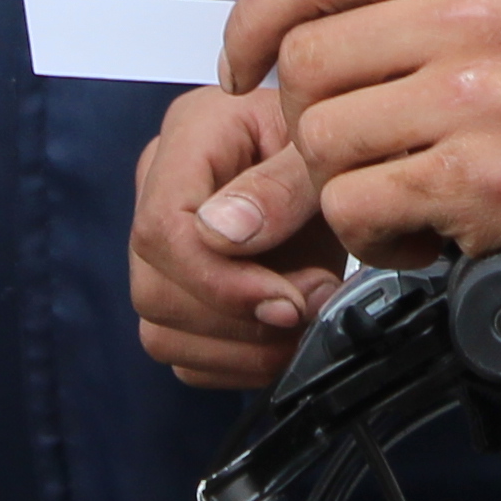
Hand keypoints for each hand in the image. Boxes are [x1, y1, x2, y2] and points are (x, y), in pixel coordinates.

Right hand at [131, 81, 344, 390]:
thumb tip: (224, 235)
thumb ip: (282, 186)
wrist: (345, 157)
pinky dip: (238, 364)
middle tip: (313, 304)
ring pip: (162, 332)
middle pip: (155, 289)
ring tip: (305, 320)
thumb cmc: (334, 144)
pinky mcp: (179, 293)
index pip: (162, 228)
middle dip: (239, 320)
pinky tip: (284, 339)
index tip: (287, 302)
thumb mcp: (323, 151)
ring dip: (242, 349)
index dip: (220, 282)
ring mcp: (163, 247)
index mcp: (189, 137)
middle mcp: (159, 190)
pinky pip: (183, 356)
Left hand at [226, 0, 500, 329]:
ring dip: (342, 193)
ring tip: (403, 202)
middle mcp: (478, 15)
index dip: (256, 16)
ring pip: (320, 139)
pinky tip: (425, 237)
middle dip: (306, 130)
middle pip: (306, 59)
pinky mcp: (485, 175)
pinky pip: (357, 207)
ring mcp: (483, 94)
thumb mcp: (500, 38)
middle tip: (359, 162)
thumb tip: (261, 57)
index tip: (245, 68)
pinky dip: (374, 239)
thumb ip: (397, 27)